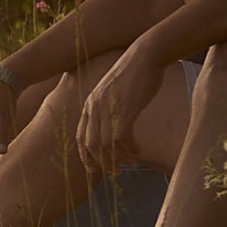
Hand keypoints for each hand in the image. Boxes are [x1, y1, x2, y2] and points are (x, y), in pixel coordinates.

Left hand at [79, 41, 164, 177]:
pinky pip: (122, 136)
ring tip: (130, 162)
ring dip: (119, 157)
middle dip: (101, 162)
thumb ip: (108, 110)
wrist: (145, 56)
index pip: (81, 137)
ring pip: (107, 143)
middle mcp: (94, 107)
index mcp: (89, 104)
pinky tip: (137, 150)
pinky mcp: (124, 107)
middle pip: (92, 144)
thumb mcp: (113, 94)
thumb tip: (113, 131)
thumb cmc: (133, 75)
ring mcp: (108, 107)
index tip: (92, 169)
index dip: (85, 155)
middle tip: (114, 171)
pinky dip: (129, 147)